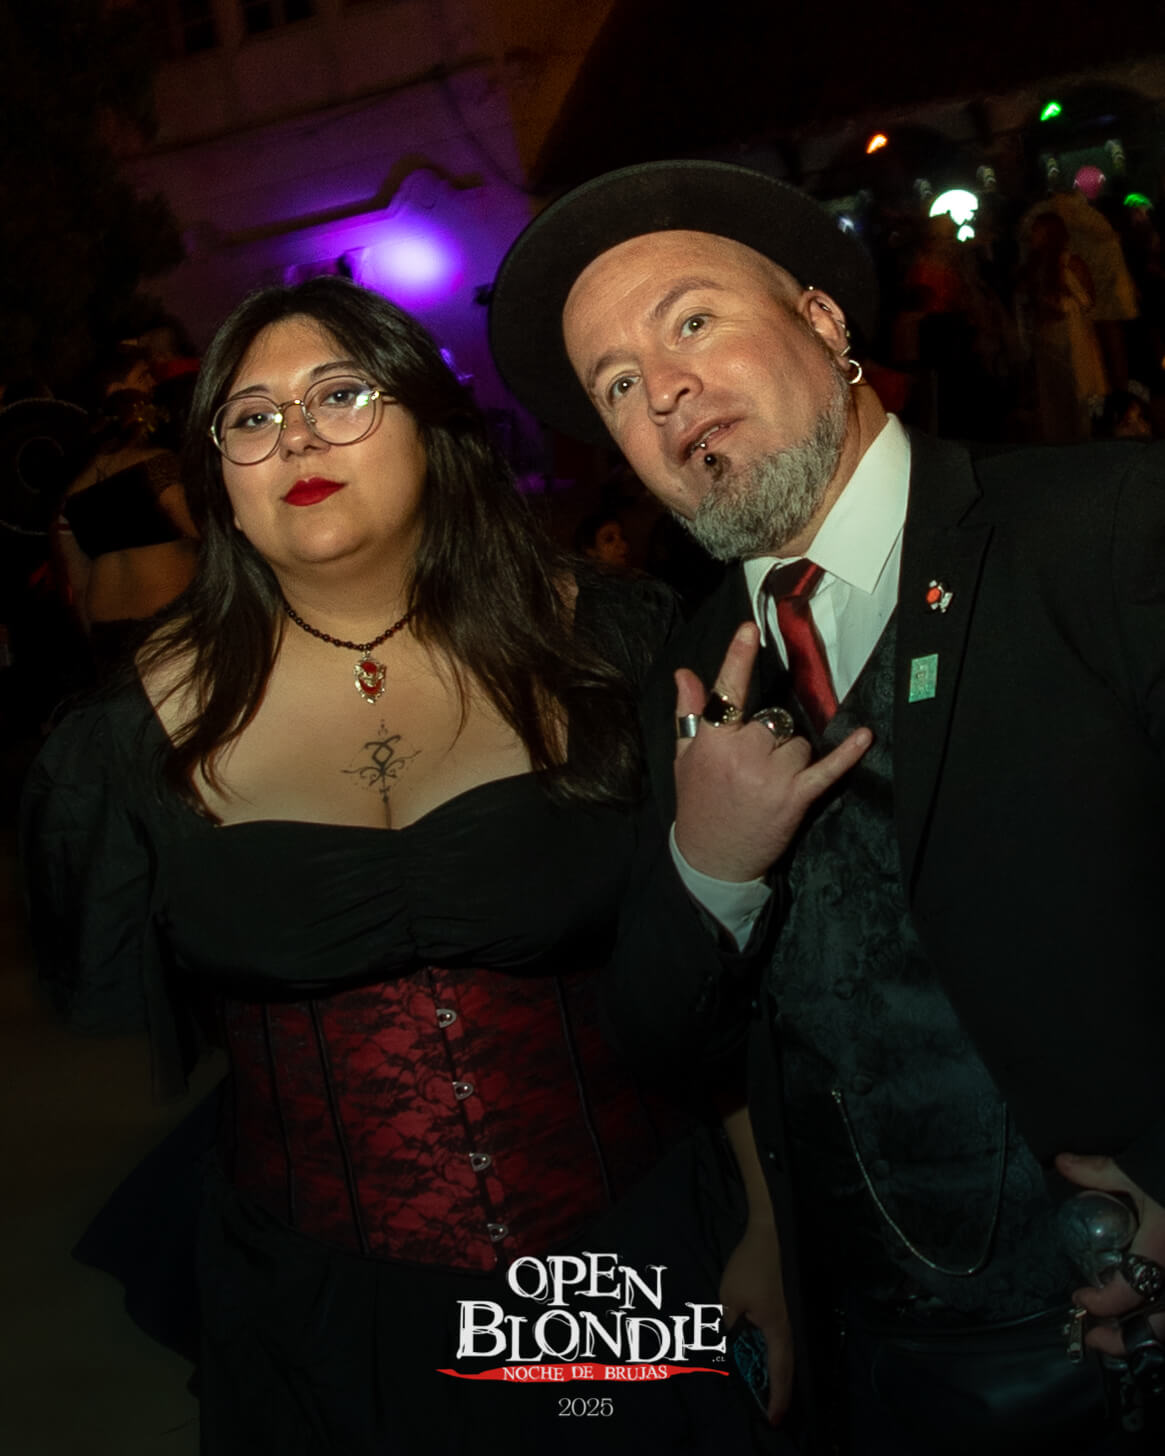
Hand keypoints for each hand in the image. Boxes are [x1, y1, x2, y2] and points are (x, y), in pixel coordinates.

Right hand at [674, 622, 871, 880]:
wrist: (712, 858)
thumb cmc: (698, 803)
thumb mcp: (685, 758)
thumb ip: (689, 713)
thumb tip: (686, 674)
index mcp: (712, 742)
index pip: (726, 693)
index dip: (737, 659)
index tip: (748, 630)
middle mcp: (742, 755)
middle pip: (773, 719)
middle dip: (769, 736)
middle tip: (752, 764)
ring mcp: (770, 777)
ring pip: (798, 742)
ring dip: (790, 757)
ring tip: (768, 783)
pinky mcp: (795, 798)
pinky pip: (827, 769)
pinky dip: (847, 754)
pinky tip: (864, 737)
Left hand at [720, 1221, 793, 1424]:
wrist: (769, 1235)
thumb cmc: (751, 1267)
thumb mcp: (730, 1298)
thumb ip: (727, 1325)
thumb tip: (723, 1346)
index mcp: (777, 1330)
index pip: (780, 1372)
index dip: (777, 1397)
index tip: (772, 1419)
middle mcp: (787, 1328)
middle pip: (786, 1368)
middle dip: (780, 1392)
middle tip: (772, 1412)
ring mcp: (788, 1317)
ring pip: (785, 1354)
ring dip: (778, 1374)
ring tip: (767, 1391)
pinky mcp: (783, 1307)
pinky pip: (781, 1340)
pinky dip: (775, 1355)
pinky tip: (763, 1356)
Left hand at [1056, 1152, 1164, 1356]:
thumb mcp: (1137, 1171)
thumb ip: (1098, 1171)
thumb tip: (1063, 1163)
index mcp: (1162, 1250)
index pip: (1128, 1292)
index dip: (1100, 1303)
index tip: (1079, 1297)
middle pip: (1160, 1329)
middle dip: (1124, 1341)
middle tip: (1094, 1338)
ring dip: (1146, 1336)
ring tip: (1117, 1335)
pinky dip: (1161, 1321)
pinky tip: (1146, 1317)